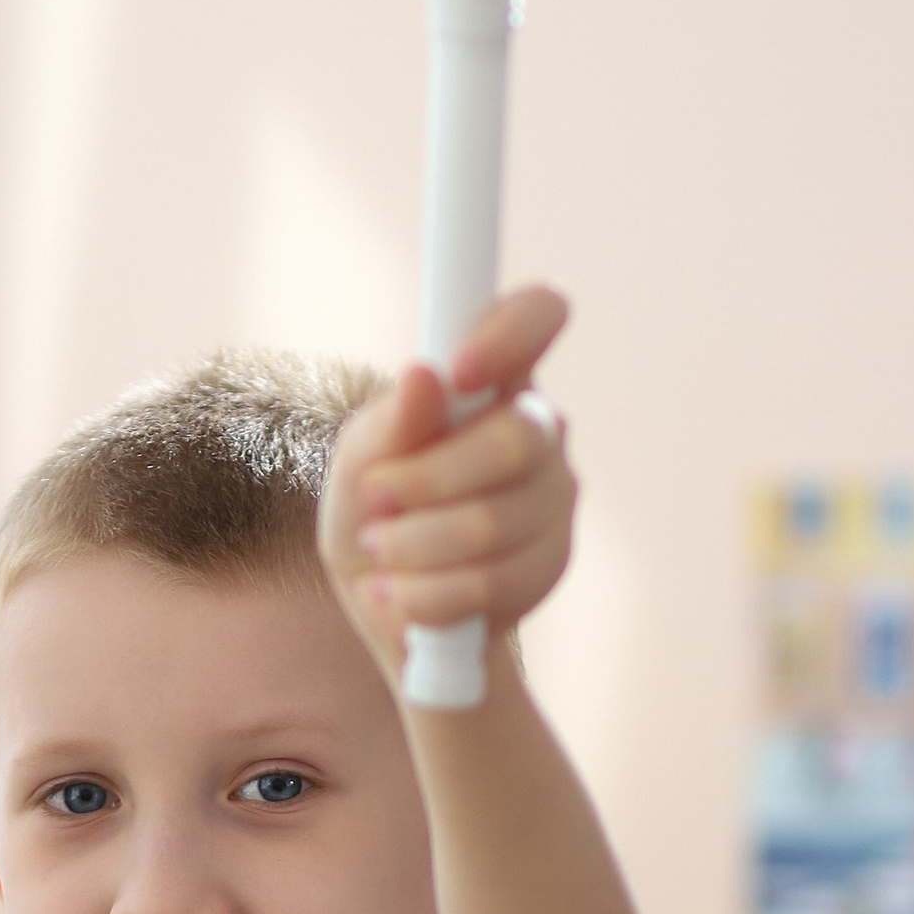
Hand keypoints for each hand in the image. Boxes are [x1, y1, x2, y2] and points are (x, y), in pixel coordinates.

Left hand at [318, 285, 574, 684]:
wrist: (388, 599)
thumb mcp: (358, 461)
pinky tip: (400, 593)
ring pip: (493, 523)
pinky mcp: (552, 563)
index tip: (459, 374)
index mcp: (494, 377)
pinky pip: (492, 583)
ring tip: (378, 552)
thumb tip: (426, 374)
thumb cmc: (373, 508)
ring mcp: (555, 497)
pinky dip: (426, 595)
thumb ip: (392, 423)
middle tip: (374, 499)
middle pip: (514, 440)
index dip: (511, 332)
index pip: (537, 314)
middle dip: (426, 481)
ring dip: (412, 547)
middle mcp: (540, 428)